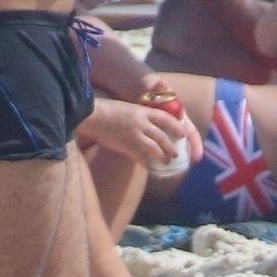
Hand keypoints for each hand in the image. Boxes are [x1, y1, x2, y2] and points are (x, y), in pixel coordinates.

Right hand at [79, 99, 198, 168]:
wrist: (93, 116)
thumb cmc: (109, 111)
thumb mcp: (130, 109)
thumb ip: (141, 117)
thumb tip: (150, 127)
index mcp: (143, 111)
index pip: (166, 119)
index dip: (177, 127)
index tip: (182, 134)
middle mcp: (141, 122)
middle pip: (163, 136)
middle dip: (171, 147)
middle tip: (175, 154)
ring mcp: (134, 134)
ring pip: (155, 148)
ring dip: (162, 157)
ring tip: (165, 162)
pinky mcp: (126, 145)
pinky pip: (140, 157)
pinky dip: (146, 163)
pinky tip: (149, 167)